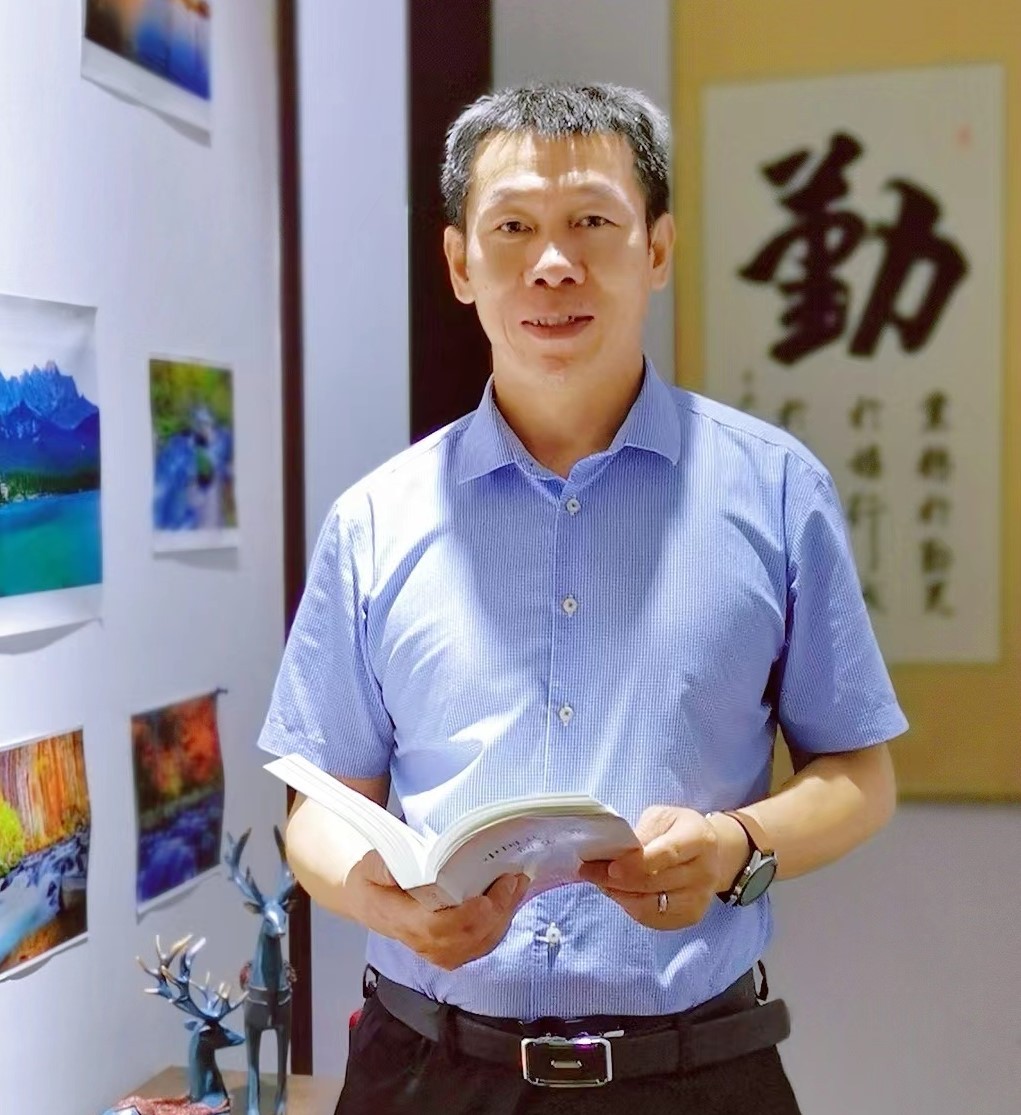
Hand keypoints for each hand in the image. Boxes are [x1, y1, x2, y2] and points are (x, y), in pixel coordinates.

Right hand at [352, 851, 530, 969]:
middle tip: (513, 880)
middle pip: (467, 936)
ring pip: (479, 942)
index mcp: (404, 921)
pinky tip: (511, 901)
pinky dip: (501, 923)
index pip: (438, 928)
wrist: (370, 902)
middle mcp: (425, 944)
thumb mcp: (371, 866)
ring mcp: (440, 952)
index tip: (486, 897)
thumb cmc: (373, 881)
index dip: (466, 917)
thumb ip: (384, 866)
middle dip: (496, 910)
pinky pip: (482, 944)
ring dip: (504, 915)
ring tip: (518, 886)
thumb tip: (401, 866)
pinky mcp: (452, 951)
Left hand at [578, 806, 746, 929]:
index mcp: (699, 839)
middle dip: (616, 880)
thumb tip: (613, 852)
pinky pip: (654, 919)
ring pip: (651, 906)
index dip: (635, 863)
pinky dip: (631, 907)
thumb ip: (641, 833)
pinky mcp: (691, 917)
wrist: (712, 854)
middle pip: (654, 883)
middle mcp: (705, 872)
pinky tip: (619, 894)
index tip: (609, 866)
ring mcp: (700, 898)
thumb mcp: (662, 818)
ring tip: (600, 882)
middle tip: (589, 872)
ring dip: (619, 895)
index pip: (666, 855)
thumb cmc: (679, 830)